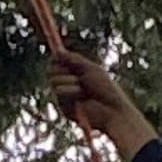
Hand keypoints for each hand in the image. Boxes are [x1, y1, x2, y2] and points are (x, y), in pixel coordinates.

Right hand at [51, 43, 154, 161]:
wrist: (110, 110)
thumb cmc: (106, 89)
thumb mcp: (91, 69)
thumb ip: (74, 60)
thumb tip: (58, 51)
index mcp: (75, 74)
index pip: (56, 63)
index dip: (56, 59)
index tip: (59, 55)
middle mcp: (67, 85)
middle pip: (51, 70)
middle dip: (62, 70)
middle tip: (76, 74)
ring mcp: (64, 97)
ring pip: (54, 81)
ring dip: (70, 81)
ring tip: (84, 89)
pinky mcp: (63, 108)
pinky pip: (58, 92)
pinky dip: (71, 92)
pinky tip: (81, 98)